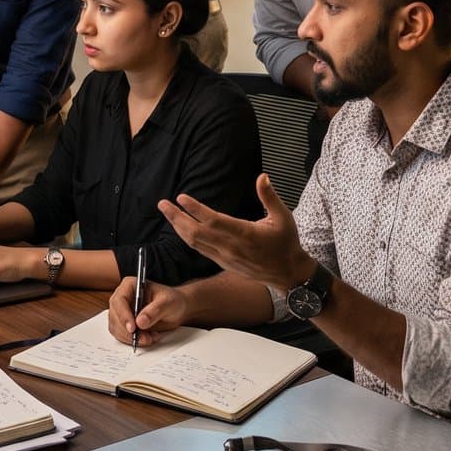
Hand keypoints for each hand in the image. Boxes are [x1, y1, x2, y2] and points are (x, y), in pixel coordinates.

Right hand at [108, 276, 188, 346]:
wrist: (176, 310)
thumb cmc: (172, 301)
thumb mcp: (168, 303)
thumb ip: (155, 311)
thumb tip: (140, 322)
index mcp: (130, 286)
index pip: (119, 300)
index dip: (124, 315)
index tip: (133, 328)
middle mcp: (123, 298)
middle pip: (115, 316)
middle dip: (128, 331)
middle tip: (144, 338)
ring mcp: (122, 312)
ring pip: (116, 328)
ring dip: (131, 337)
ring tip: (150, 338)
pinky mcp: (124, 324)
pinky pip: (121, 335)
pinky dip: (132, 340)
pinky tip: (147, 338)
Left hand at [159, 174, 314, 291]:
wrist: (287, 274)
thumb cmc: (286, 243)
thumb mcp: (283, 217)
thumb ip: (270, 196)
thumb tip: (262, 177)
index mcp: (245, 234)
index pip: (213, 220)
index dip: (195, 209)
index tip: (181, 197)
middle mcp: (231, 247)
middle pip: (196, 233)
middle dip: (177, 218)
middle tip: (162, 204)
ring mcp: (225, 258)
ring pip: (195, 243)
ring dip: (178, 227)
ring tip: (167, 213)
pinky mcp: (223, 263)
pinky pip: (200, 250)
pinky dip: (188, 238)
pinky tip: (181, 228)